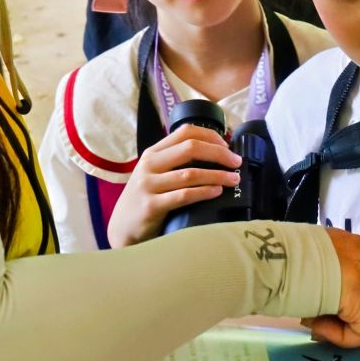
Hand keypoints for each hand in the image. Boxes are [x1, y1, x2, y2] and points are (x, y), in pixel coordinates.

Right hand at [107, 125, 240, 248]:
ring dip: (217, 175)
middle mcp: (149, 165)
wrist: (122, 228)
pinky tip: (217, 192)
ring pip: (190, 173)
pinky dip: (204, 192)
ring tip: (234, 179)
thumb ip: (175, 162)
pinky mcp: (151, 206)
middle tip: (237, 162)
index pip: (185, 132)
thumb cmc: (146, 199)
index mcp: (153, 153)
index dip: (211, 135)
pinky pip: (183, 195)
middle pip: (191, 148)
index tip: (228, 145)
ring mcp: (149, 185)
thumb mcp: (155, 174)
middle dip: (219, 153)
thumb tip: (216, 155)